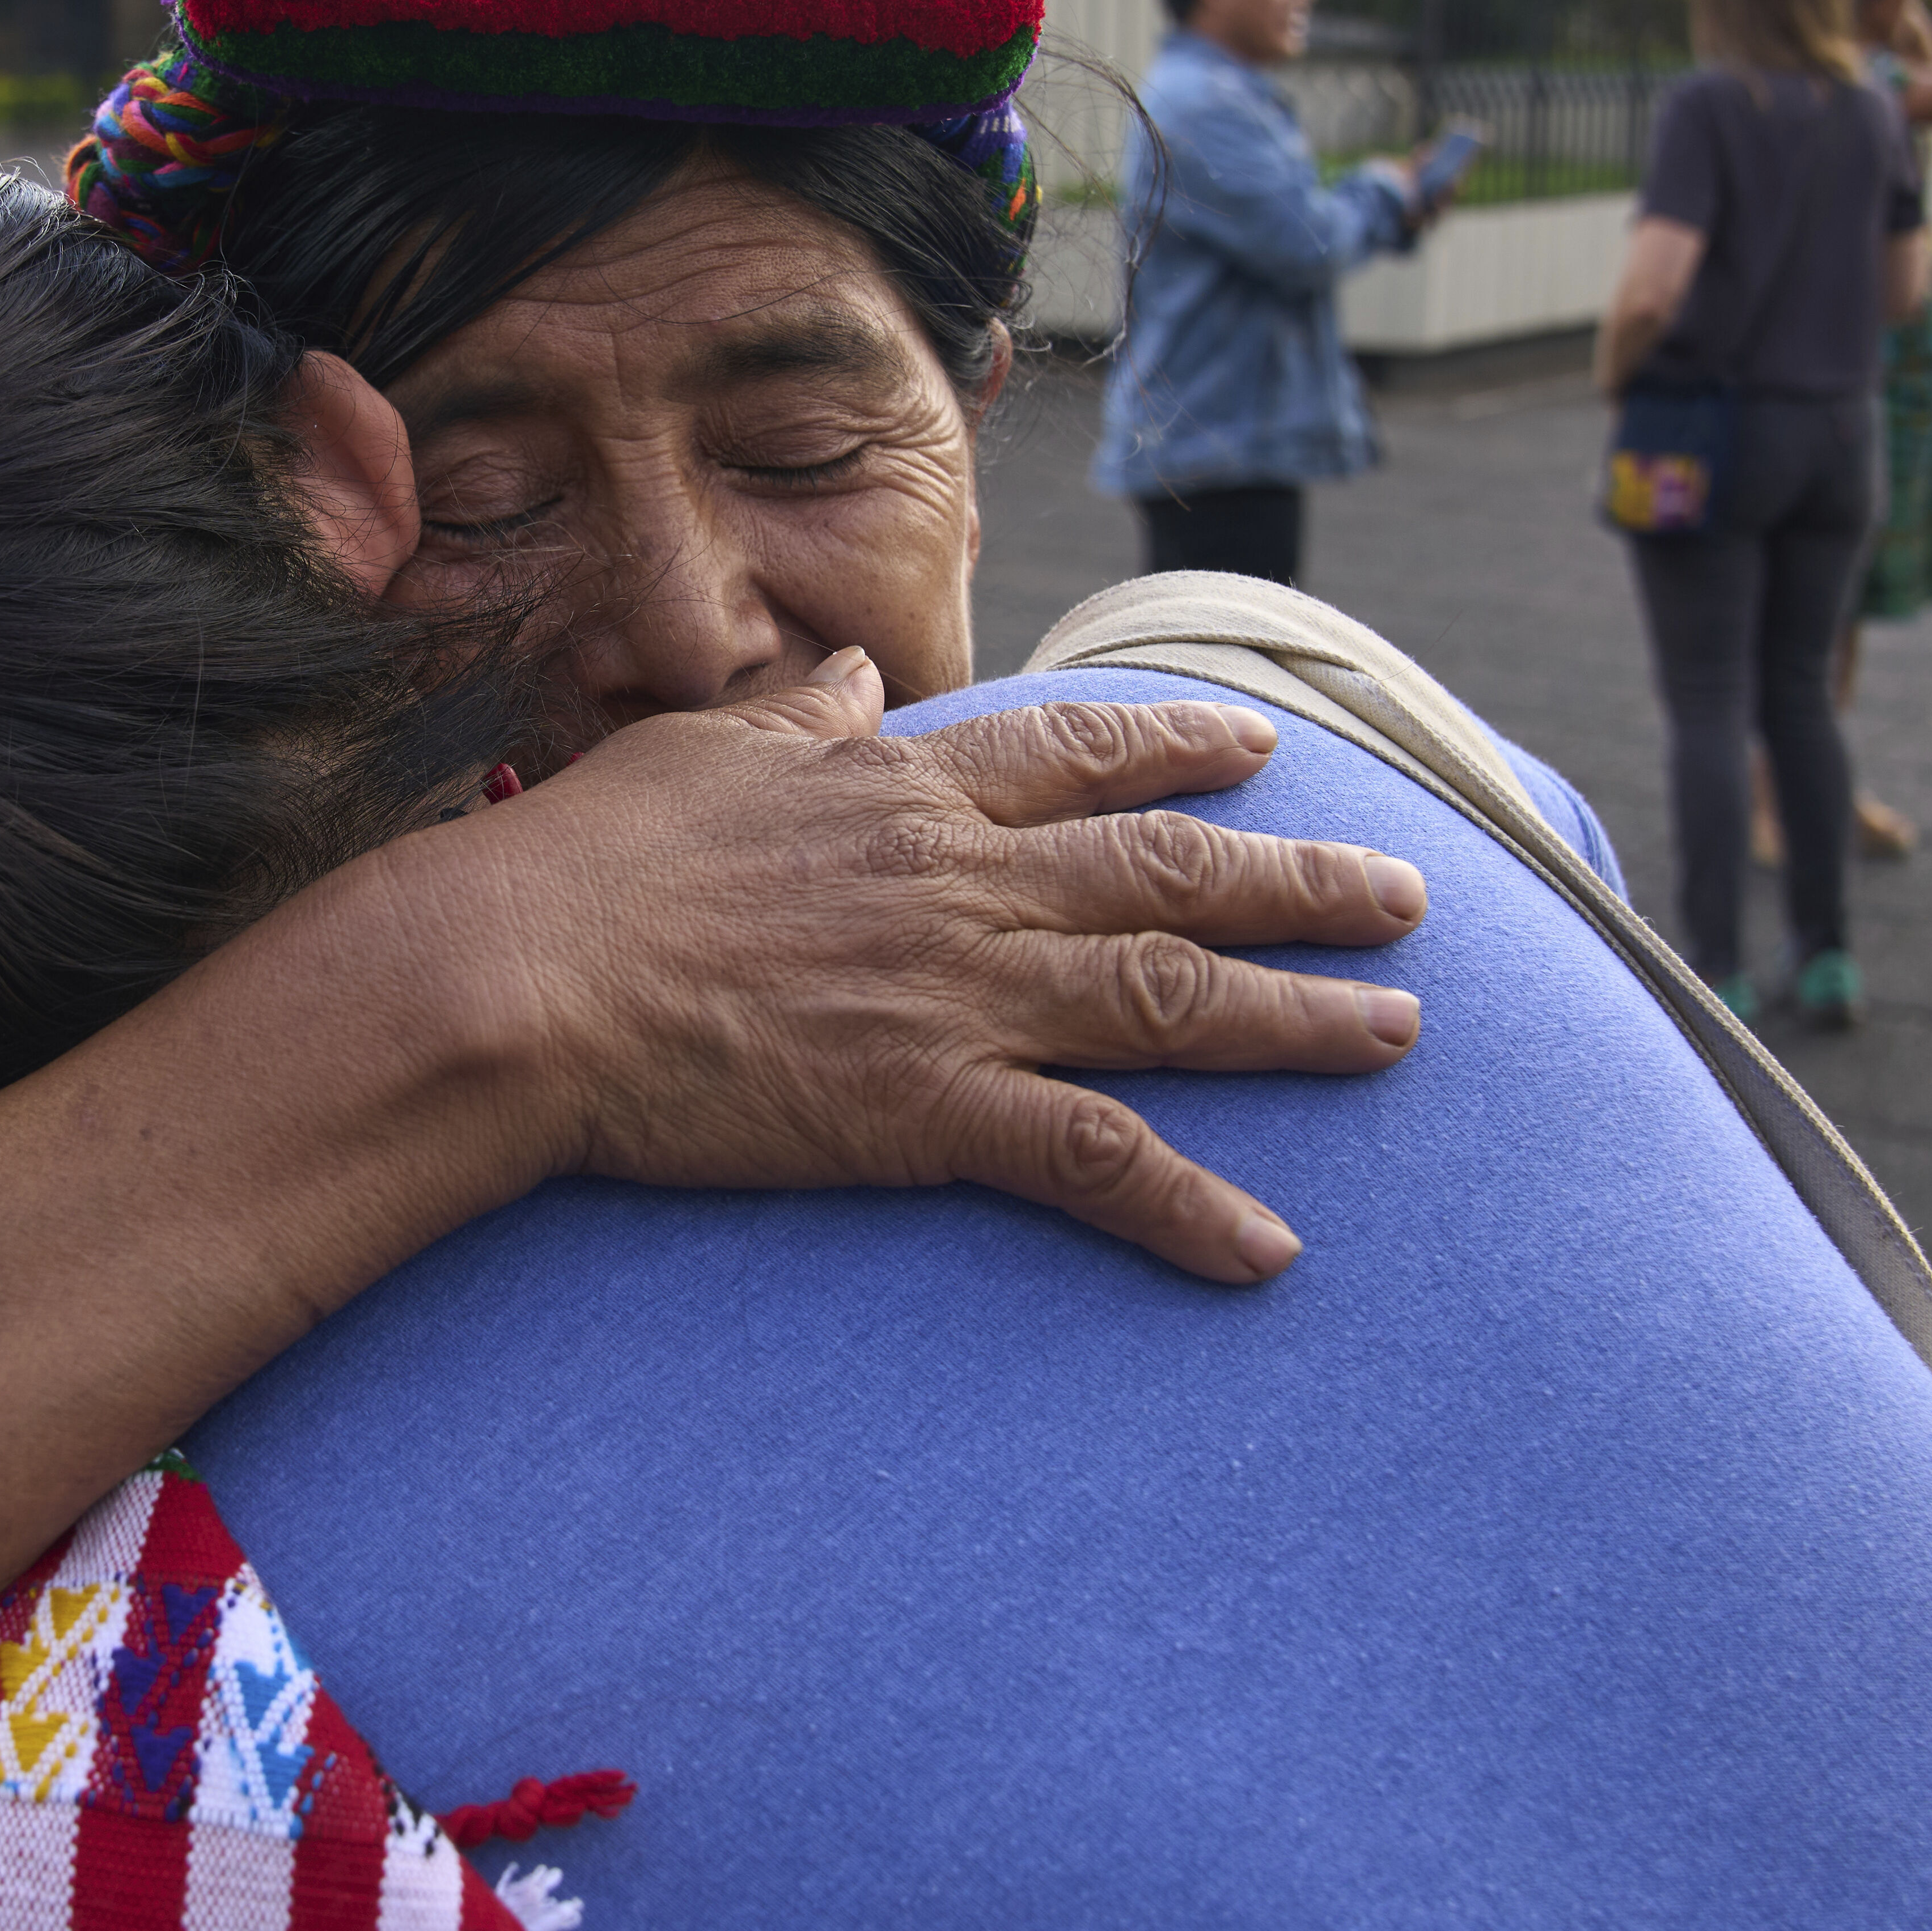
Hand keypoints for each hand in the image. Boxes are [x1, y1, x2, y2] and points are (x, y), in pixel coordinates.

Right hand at [416, 653, 1428, 1284]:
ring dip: (1299, 1020)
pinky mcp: (931, 1109)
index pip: (1075, 756)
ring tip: (1400, 1033)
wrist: (525, 973)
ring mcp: (957, 996)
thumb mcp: (700, 751)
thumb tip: (848, 679)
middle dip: (1301, 882)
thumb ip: (795, 719)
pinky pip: (1094, 1163)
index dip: (1176, 747)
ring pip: (1172, 1000)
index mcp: (905, 795)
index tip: (1256, 745)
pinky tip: (1270, 1251)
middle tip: (1406, 897)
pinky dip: (1190, 1210)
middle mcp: (962, 886)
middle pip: (1169, 873)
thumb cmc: (588, 862)